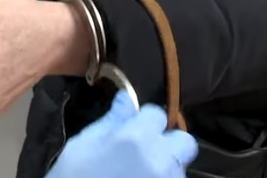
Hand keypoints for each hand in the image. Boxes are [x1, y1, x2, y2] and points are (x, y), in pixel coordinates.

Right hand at [46, 91, 197, 177]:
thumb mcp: (82, 146)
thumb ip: (111, 121)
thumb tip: (126, 97)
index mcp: (136, 138)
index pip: (157, 114)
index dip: (145, 120)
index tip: (133, 129)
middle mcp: (160, 160)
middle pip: (184, 142)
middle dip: (169, 144)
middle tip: (146, 153)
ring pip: (179, 168)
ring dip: (165, 168)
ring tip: (137, 175)